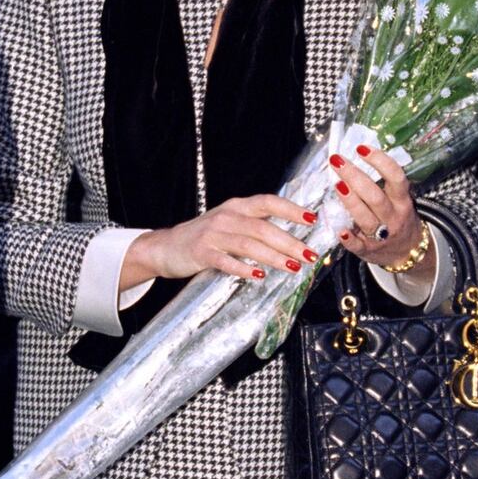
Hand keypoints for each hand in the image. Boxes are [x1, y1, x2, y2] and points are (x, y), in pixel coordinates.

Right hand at [119, 195, 317, 290]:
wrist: (165, 247)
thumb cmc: (204, 237)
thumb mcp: (230, 223)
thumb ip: (255, 225)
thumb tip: (291, 236)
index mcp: (237, 207)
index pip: (269, 202)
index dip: (291, 209)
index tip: (312, 219)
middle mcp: (227, 216)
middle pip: (263, 227)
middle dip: (290, 242)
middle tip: (309, 255)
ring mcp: (213, 234)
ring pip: (249, 244)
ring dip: (273, 256)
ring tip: (292, 267)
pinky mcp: (201, 253)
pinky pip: (226, 261)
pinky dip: (244, 268)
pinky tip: (259, 276)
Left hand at [329, 147, 435, 279]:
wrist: (409, 252)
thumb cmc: (398, 218)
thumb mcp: (399, 200)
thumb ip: (383, 184)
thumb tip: (355, 159)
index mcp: (402, 201)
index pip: (395, 177)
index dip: (380, 161)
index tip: (361, 148)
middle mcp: (393, 217)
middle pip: (375, 196)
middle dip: (355, 177)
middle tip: (337, 161)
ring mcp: (381, 236)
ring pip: (365, 218)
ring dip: (350, 202)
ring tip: (336, 184)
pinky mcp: (368, 251)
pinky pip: (358, 246)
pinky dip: (348, 239)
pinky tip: (339, 230)